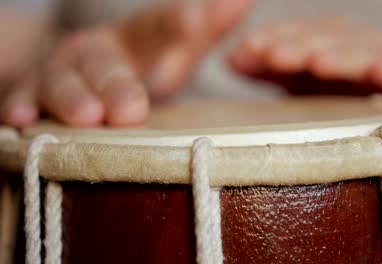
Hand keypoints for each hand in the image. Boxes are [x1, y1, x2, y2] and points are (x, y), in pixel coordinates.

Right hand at [1, 0, 253, 126]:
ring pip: (63, 83)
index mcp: (135, 39)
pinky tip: (22, 118)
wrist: (80, 69)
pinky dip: (20, 106)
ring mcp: (61, 71)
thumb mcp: (173, 46)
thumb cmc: (137, 62)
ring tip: (87, 117)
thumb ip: (206, 27)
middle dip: (118, 86)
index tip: (194, 20)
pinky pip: (21, 99)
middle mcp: (97, 51)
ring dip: (72, 99)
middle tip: (132, 111)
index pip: (157, 28)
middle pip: (106, 66)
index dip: (175, 25)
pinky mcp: (32, 92)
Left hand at [229, 17, 381, 102]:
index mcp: (326, 42)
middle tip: (270, 55)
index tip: (245, 48)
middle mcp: (353, 45)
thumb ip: (268, 69)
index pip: (297, 34)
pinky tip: (375, 71)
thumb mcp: (301, 81)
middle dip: (297, 46)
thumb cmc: (345, 92)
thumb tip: (230, 58)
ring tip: (315, 63)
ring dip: (338, 55)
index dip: (273, 38)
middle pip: (325, 39)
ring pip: (360, 52)